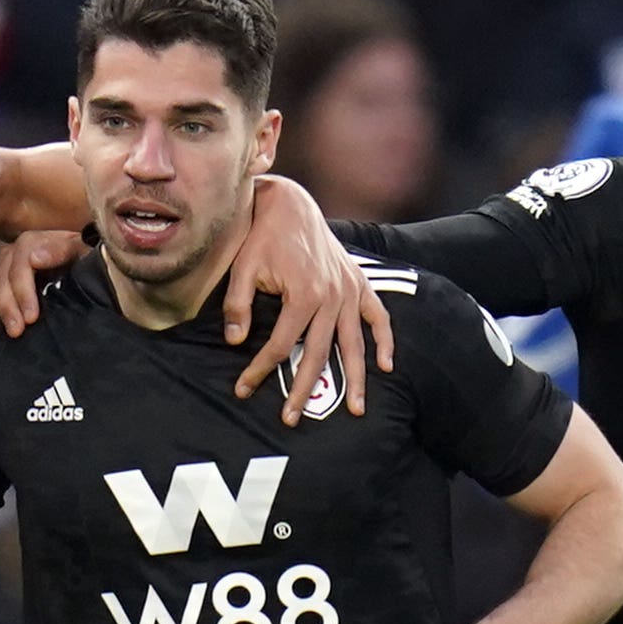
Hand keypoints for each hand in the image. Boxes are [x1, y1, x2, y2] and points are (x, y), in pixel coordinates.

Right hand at [0, 231, 89, 336]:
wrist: (85, 266)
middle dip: (6, 307)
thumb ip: (61, 249)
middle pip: (0, 280)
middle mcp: (12, 257)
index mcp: (32, 244)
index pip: (20, 264)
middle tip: (17, 331)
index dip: (23, 290)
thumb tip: (34, 258)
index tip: (32, 316)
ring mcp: (1, 273)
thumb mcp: (82, 250)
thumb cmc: (86, 260)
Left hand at [225, 175, 392, 424]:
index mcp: (303, 295)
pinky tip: (386, 366)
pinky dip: (384, 340)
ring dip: (357, 380)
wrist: (291, 204)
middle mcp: (332, 297)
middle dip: (304, 390)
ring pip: (353, 344)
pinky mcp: (359, 283)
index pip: (281, 346)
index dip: (260, 371)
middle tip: (291, 419)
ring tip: (357, 411)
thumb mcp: (243, 266)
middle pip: (319, 354)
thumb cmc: (263, 235)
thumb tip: (235, 342)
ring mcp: (349, 291)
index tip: (243, 390)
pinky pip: (377, 316)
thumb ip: (238, 304)